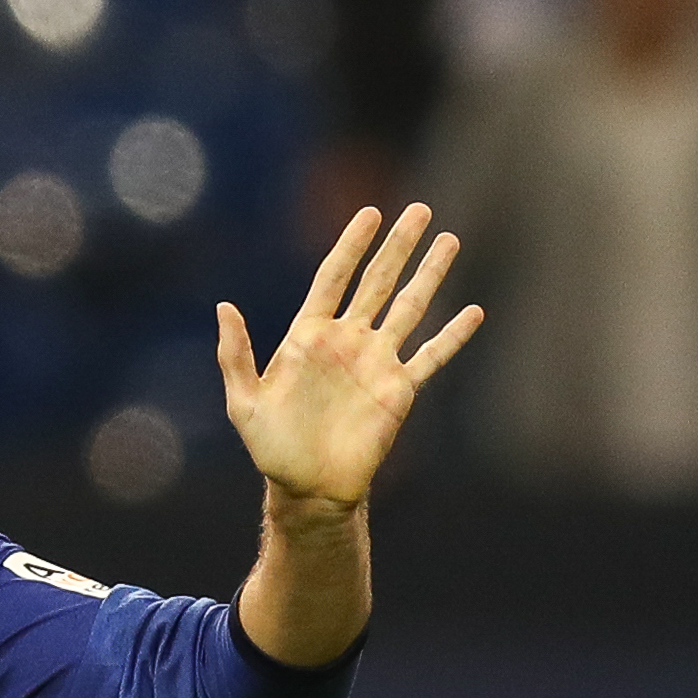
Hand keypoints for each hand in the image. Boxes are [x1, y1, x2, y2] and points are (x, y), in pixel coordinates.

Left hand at [217, 204, 481, 507]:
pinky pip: (431, 356)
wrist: (308, 487)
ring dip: (430, 275)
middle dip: (397, 246)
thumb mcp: (242, 400)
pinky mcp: (399, 390)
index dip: (351, 245)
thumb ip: (235, 353)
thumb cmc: (271, 446)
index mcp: (308, 334)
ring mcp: (376, 362)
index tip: (369, 213)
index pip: (334, 277)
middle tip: (418, 210)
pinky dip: (452, 335)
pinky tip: (473, 311)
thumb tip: (224, 306)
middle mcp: (346, 340)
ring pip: (409, 308)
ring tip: (449, 239)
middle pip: (377, 281)